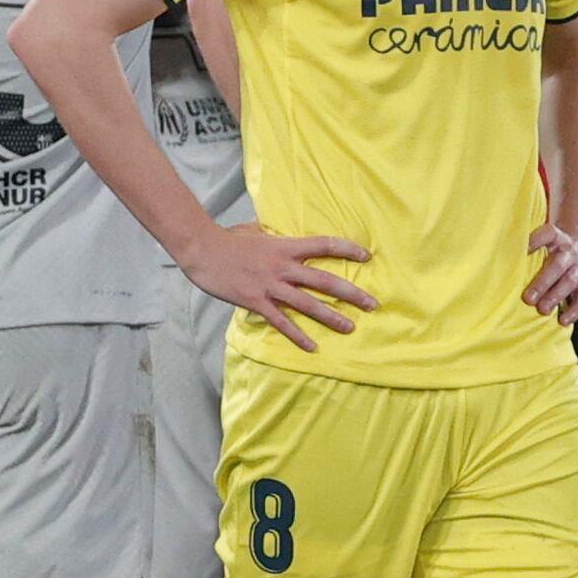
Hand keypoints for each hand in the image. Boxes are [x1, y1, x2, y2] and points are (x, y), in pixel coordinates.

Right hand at [181, 222, 375, 353]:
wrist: (204, 250)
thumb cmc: (229, 238)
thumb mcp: (256, 230)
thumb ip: (273, 234)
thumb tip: (277, 232)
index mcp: (286, 246)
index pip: (324, 245)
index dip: (347, 249)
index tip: (367, 255)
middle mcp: (284, 266)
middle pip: (325, 280)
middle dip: (351, 292)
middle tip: (372, 304)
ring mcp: (271, 286)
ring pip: (308, 304)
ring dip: (331, 317)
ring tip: (350, 328)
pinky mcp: (257, 302)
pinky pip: (281, 322)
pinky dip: (297, 336)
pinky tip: (311, 346)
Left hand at [525, 221, 577, 325]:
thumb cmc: (556, 246)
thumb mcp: (546, 239)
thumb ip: (530, 245)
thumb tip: (503, 256)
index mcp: (558, 237)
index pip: (547, 234)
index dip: (535, 241)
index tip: (521, 251)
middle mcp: (571, 251)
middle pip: (558, 265)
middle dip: (543, 282)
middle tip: (528, 298)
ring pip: (570, 281)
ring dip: (556, 296)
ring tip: (542, 310)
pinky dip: (574, 310)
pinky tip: (562, 320)